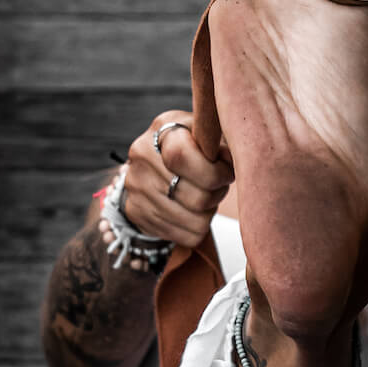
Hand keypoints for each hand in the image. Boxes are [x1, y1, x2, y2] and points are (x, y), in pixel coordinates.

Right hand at [113, 110, 232, 248]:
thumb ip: (221, 142)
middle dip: (217, 195)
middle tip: (218, 187)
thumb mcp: (207, 133)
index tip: (226, 174)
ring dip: (209, 212)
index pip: (182, 156)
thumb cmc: (191, 147)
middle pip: (196, 197)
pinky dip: (198, 227)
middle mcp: (143, 158)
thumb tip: (231, 161)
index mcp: (163, 130)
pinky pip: (186, 236)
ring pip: (195, 221)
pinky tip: (193, 211)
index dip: (215, 172)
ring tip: (205, 196)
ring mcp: (137, 188)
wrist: (154, 165)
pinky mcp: (138, 214)